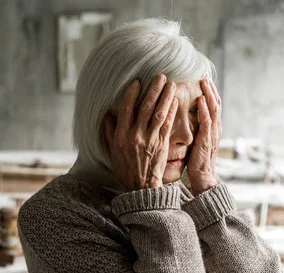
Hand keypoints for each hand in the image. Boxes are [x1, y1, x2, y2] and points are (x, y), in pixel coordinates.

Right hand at [104, 75, 177, 191]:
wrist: (141, 186)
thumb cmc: (126, 169)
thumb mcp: (113, 151)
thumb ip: (110, 133)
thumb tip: (108, 116)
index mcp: (121, 136)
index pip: (126, 110)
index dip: (131, 94)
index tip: (137, 82)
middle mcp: (135, 135)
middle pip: (145, 108)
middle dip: (153, 90)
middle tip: (160, 76)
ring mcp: (149, 139)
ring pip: (158, 113)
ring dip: (165, 96)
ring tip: (170, 83)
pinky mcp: (161, 144)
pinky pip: (167, 124)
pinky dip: (171, 111)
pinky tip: (175, 101)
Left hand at [187, 77, 221, 195]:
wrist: (203, 179)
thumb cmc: (197, 162)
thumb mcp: (196, 142)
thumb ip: (195, 130)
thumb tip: (186, 118)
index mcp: (212, 128)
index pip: (212, 105)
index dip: (209, 91)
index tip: (202, 78)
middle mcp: (215, 129)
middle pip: (215, 103)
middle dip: (210, 88)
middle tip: (204, 73)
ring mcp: (212, 134)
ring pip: (214, 109)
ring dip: (209, 93)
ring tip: (204, 81)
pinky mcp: (206, 141)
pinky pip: (207, 122)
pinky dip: (205, 110)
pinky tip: (202, 100)